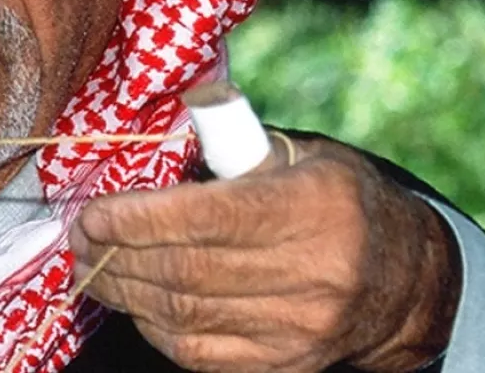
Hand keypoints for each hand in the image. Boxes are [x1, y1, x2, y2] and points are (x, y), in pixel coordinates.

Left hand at [70, 137, 459, 372]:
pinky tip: (134, 302)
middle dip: (118, 255)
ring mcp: (300, 327)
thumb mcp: (300, 156)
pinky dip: (154, 327)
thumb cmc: (336, 202)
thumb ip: (230, 145)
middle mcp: (313, 272)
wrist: (403, 281)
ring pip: (184, 314)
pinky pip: (199, 352)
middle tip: (81, 239)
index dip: (137, 218)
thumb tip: (152, 135)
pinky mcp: (286, 364)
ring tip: (93, 268)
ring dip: (124, 291)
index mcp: (314, 206)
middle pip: (186, 271)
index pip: (207, 217)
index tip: (95, 213)